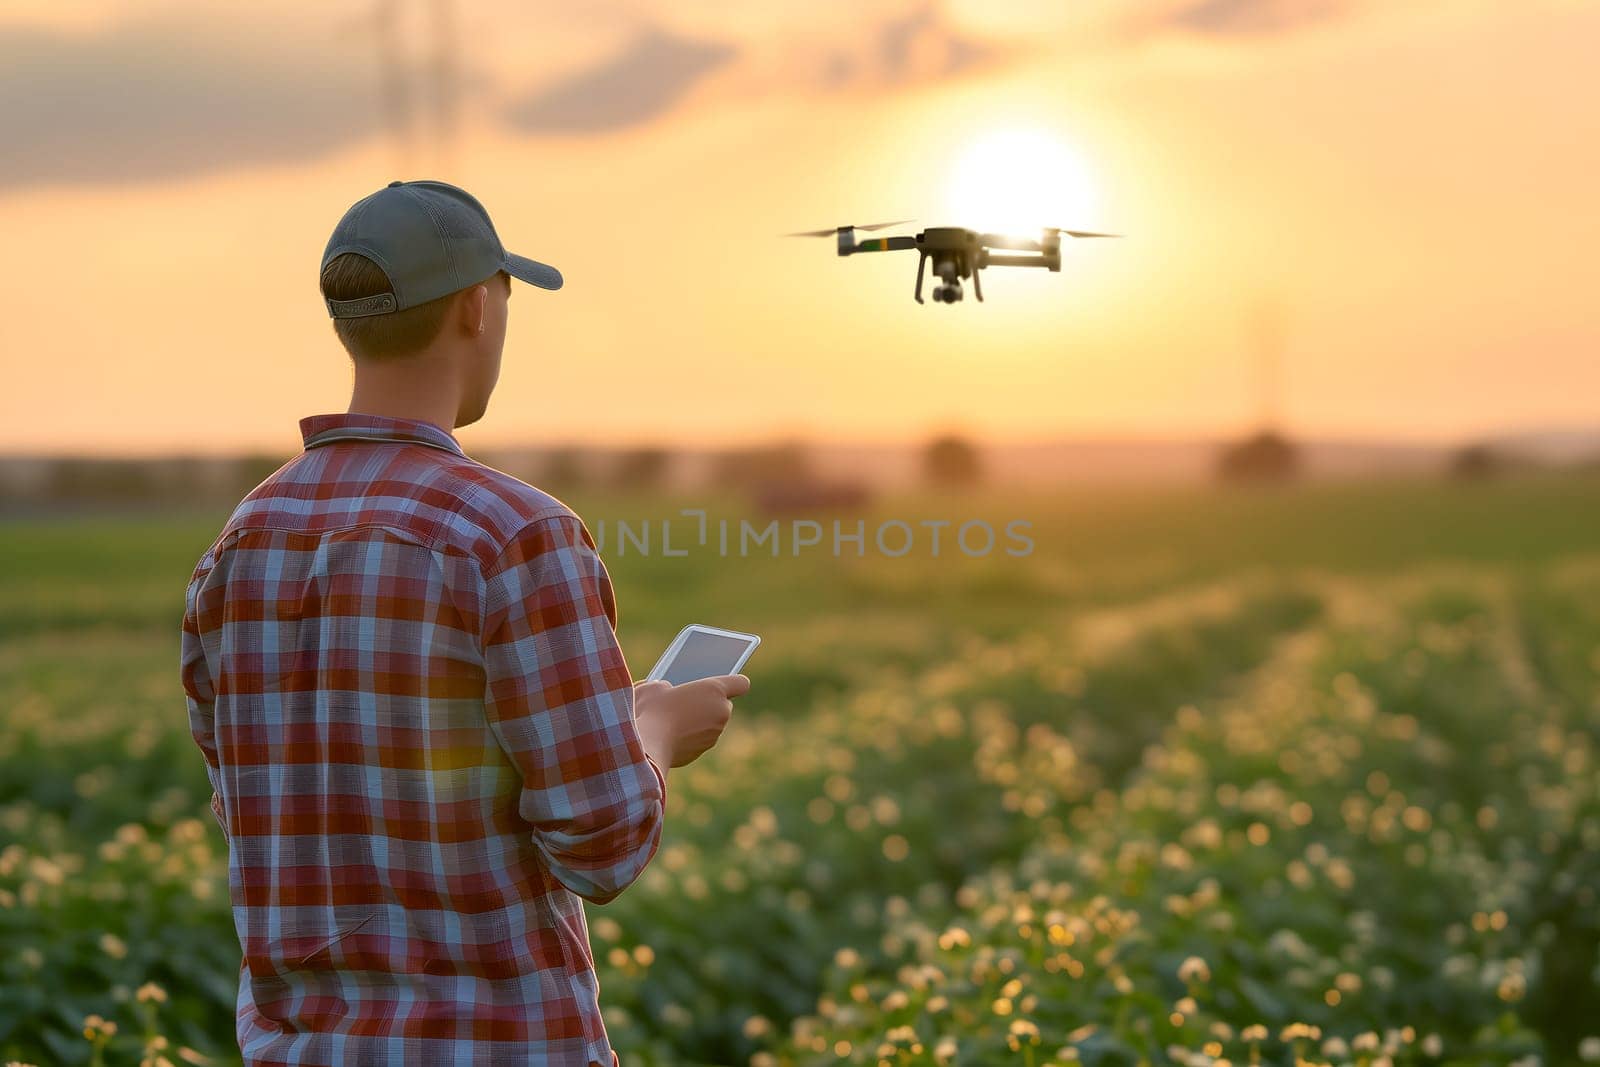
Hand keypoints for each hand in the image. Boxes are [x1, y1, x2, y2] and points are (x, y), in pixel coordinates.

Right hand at [634, 674, 750, 767]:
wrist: (647, 747)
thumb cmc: (651, 711)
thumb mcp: (653, 687)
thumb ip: (665, 685)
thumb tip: (663, 690)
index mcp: (715, 690)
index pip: (741, 683)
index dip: (733, 683)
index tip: (723, 682)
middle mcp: (721, 713)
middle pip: (723, 704)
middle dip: (708, 703)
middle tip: (687, 699)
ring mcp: (714, 735)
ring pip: (711, 724)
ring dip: (697, 720)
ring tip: (673, 717)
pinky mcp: (701, 752)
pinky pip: (698, 739)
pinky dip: (688, 736)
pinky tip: (668, 733)